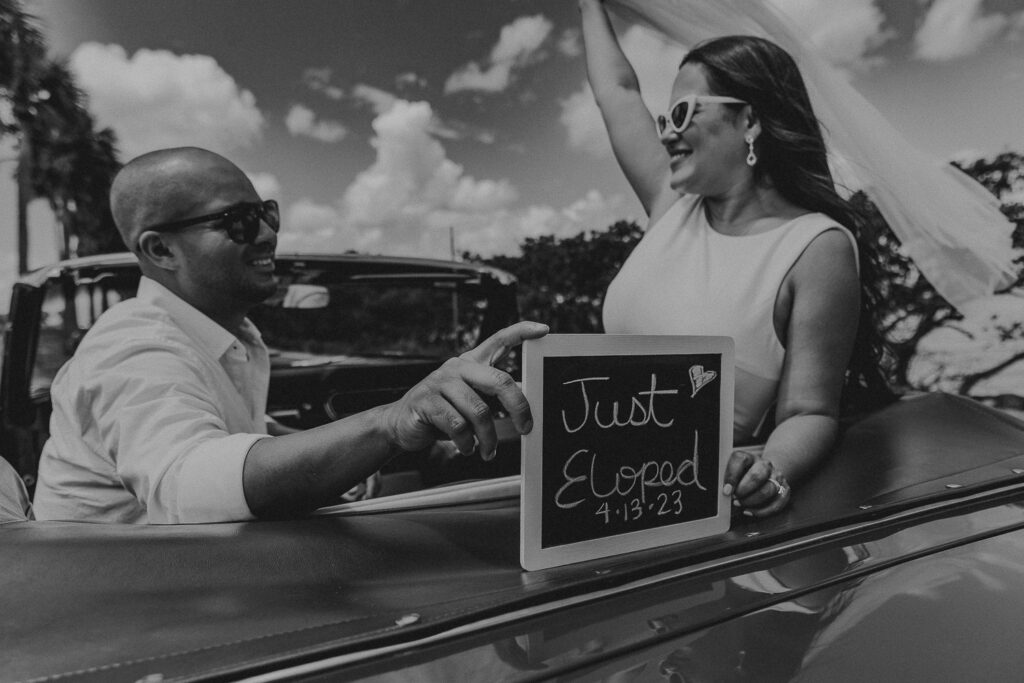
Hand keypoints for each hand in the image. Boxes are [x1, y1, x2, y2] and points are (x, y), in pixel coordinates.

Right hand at [382, 321, 548, 458]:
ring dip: (488, 438)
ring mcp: (440, 382)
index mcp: (472, 362)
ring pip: (480, 411)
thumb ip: (493, 395)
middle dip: (518, 407)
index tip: (543, 330)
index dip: (522, 332)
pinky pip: (458, 426)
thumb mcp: (470, 400)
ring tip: (488, 451)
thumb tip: (526, 399)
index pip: (499, 339)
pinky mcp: (426, 401)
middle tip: (526, 428)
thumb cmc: (442, 412)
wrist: (400, 424)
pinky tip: (466, 448)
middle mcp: (457, 366)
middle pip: (500, 380)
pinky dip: (467, 443)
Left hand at [723, 446, 790, 517]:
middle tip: (734, 497)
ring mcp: (776, 477)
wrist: (766, 471)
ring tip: (740, 504)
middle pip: (757, 476)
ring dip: (751, 501)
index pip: (740, 460)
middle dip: (744, 490)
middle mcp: (765, 465)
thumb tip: (720, 490)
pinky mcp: (784, 490)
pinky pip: (777, 504)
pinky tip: (749, 511)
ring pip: (768, 490)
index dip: (732, 476)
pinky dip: (762, 511)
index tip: (726, 490)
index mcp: (750, 457)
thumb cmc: (744, 474)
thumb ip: (726, 476)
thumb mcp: (734, 470)